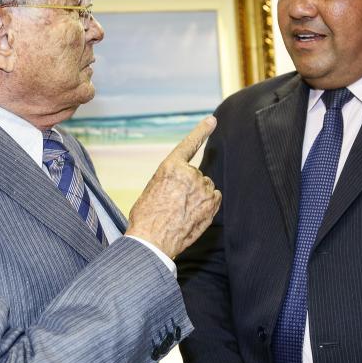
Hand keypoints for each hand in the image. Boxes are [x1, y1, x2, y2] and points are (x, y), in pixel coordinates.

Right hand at [126, 116, 221, 257]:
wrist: (152, 241)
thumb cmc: (146, 218)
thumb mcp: (152, 189)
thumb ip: (170, 181)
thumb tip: (181, 186)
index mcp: (170, 167)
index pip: (189, 145)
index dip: (201, 131)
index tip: (213, 120)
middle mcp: (190, 174)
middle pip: (196, 175)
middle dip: (189, 187)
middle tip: (173, 204)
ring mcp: (203, 189)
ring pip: (205, 187)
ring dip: (198, 196)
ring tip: (181, 212)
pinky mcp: (212, 204)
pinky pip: (215, 197)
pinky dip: (208, 204)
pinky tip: (194, 214)